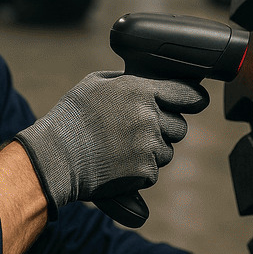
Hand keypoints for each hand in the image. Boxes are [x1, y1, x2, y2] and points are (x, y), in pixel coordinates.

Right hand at [14, 71, 208, 215]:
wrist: (55, 156)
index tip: (197, 101)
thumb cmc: (71, 117)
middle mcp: (149, 116)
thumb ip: (127, 81)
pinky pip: (153, 172)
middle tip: (139, 133)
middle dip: (165, 130)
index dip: (193, 98)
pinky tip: (117, 165)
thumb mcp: (95, 83)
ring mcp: (149, 145)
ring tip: (121, 150)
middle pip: (179, 127)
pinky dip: (140, 172)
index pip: (185, 93)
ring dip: (151, 152)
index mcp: (140, 90)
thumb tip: (145, 83)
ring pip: (166, 152)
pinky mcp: (144, 171)